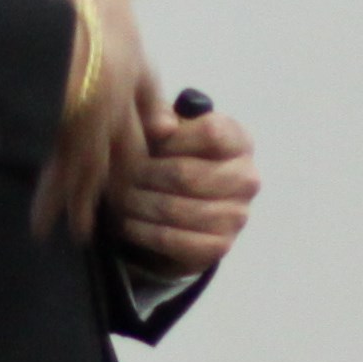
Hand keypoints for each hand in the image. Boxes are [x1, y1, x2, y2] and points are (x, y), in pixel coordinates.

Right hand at [31, 0, 176, 238]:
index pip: (145, 96)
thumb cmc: (87, 15)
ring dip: (86, 202)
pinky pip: (54, 182)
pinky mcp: (56, 146)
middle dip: (124, 175)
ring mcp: (84, 133)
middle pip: (124, 150)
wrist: (59, 52)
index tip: (160, 134)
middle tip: (124, 201)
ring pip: (90, 174)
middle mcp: (111, 110)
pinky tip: (40, 227)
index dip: (151, 115)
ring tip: (79, 231)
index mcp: (127, 72)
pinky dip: (48, 206)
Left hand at [107, 96, 257, 279]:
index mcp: (239, 140)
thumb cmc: (171, 156)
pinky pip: (174, 240)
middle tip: (115, 174)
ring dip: (138, 204)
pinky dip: (144, 232)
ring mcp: (237, 215)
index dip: (171, 138)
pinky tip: (127, 222)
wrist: (180, 205)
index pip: (210, 133)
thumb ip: (159, 115)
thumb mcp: (166, 129)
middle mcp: (247, 178)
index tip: (145, 141)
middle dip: (143, 174)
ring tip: (116, 197)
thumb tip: (161, 127)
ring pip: (176, 209)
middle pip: (186, 174)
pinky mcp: (220, 245)